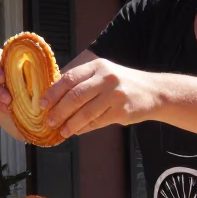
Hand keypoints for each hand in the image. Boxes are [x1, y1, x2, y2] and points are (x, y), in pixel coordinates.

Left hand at [41, 58, 155, 137]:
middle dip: (59, 111)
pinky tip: (76, 131)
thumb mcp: (104, 74)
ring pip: (85, 112)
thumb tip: (56, 98)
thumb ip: (83, 82)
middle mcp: (106, 78)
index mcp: (98, 66)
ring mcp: (115, 94)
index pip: (70, 78)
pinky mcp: (121, 110)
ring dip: (70, 123)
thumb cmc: (123, 84)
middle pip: (75, 96)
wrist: (154, 91)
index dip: (53, 92)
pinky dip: (84, 128)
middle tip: (49, 121)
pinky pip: (97, 121)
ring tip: (61, 131)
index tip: (42, 103)